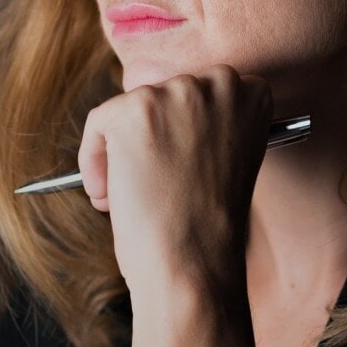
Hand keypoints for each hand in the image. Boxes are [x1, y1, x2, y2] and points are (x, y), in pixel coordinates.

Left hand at [76, 65, 271, 293]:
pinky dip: (93, 159)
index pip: (203, 92)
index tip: (174, 164)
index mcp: (252, 96)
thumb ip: (205, 129)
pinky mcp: (134, 109)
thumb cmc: (208, 228)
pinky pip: (99, 123)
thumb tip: (156, 123)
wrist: (193, 262)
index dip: (182, 132)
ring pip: (129, 109)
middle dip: (149, 139)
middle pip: (162, 95)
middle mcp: (219, 84)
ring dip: (120, 151)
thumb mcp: (225, 162)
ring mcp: (176, 93)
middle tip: (148, 183)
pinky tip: (108, 194)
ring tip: (129, 195)